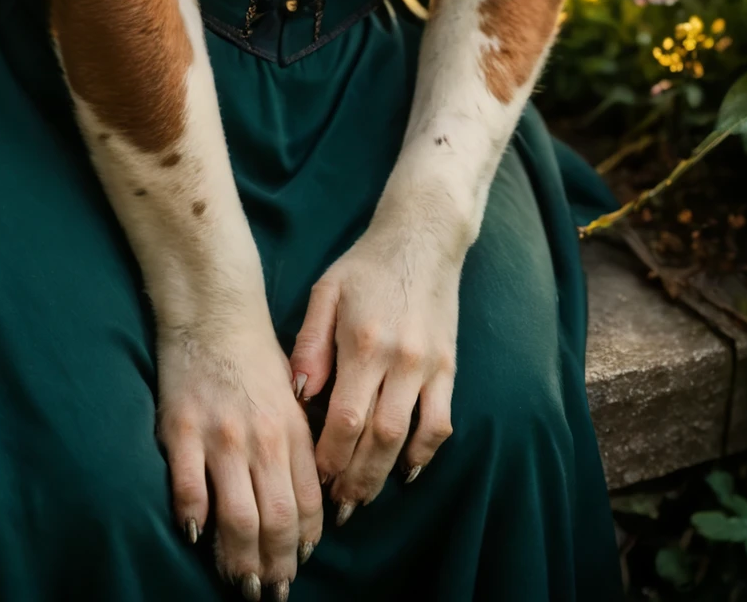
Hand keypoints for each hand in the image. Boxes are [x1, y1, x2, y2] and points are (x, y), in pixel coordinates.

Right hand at [158, 318, 323, 597]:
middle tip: (271, 594)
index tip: (298, 566)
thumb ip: (299, 445)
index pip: (306, 503)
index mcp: (292, 430)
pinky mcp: (182, 430)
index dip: (304, 544)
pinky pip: (189, 490)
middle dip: (277, 567)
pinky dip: (194, 520)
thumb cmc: (254, 354)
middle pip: (275, 521)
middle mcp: (261, 438)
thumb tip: (308, 502)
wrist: (212, 308)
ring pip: (237, 516)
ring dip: (241, 560)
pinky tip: (196, 537)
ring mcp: (220, 436)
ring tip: (242, 583)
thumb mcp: (292, 395)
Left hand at [289, 219, 458, 519]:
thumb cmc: (365, 265)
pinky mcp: (449, 368)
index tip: (314, 478)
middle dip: (355, 478)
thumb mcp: (325, 292)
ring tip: (362, 497)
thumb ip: (309, 344)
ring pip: (409, 437)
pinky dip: (424, 453)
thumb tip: (298, 395)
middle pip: (378, 438)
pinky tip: (406, 471)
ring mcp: (429, 366)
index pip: (345, 418)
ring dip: (384, 475)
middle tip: (336, 506)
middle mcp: (399, 359)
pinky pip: (441, 422)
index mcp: (363, 342)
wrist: (422, 238)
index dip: (330, 456)